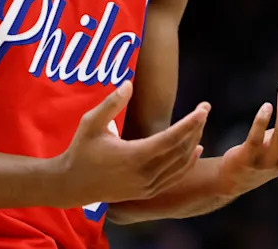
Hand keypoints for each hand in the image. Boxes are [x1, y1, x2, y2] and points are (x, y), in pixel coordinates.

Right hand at [53, 80, 209, 206]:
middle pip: (181, 150)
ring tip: (200, 123)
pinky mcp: (146, 192)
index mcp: (134, 156)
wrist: (72, 184)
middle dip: (196, 128)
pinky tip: (195, 149)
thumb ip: (111, 103)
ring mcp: (147, 186)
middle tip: (205, 108)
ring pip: (180, 164)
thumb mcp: (91, 123)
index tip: (203, 108)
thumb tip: (129, 84)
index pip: (171, 138)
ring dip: (193, 143)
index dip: (190, 123)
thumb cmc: (81, 150)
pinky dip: (188, 163)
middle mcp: (145, 174)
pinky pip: (174, 177)